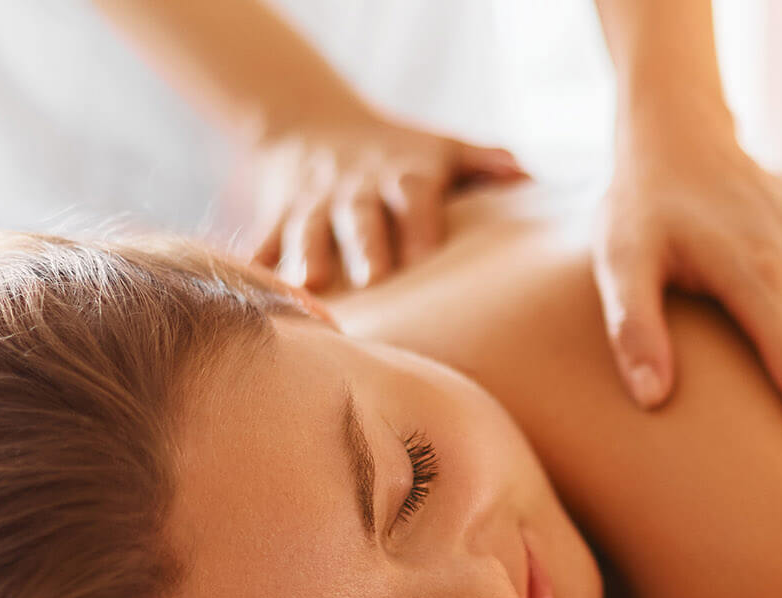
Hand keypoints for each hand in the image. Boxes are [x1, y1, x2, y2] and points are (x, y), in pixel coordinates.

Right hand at [247, 115, 526, 290]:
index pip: (414, 195)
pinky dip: (256, 267)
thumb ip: (484, 162)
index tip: (425, 257)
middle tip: (374, 278)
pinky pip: (264, 242)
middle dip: (365, 244)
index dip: (419, 223)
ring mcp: (313, 203)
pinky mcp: (277, 216)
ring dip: (308, 256)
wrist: (310, 119)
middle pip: (361, 216)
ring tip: (310, 287)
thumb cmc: (396, 150)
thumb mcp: (440, 146)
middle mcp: (357, 188)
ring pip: (308, 229)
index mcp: (403, 175)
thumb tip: (529, 176)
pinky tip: (252, 293)